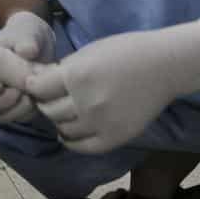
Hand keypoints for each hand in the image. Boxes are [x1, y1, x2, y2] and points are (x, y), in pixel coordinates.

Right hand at [0, 11, 54, 123]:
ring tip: (30, 97)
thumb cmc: (25, 35)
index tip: (0, 83)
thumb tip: (27, 51)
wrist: (39, 44)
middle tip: (19, 92)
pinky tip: (36, 102)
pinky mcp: (11, 108)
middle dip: (0, 102)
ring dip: (14, 111)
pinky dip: (24, 115)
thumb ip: (26, 40)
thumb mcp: (26, 33)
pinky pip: (13, 119)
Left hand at [23, 20, 199, 154]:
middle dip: (46, 103)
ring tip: (64, 113)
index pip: (38, 89)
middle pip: (49, 110)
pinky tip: (71, 132)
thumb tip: (39, 81)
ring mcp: (100, 122)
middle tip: (51, 99)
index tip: (38, 85)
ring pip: (63, 129)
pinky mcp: (114, 138)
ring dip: (58, 122)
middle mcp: (85, 101)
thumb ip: (64, 68)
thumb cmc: (126, 51)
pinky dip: (71, 141)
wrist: (164, 66)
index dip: (35, 86)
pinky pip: (82, 146)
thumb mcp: (89, 51)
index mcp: (77, 75)